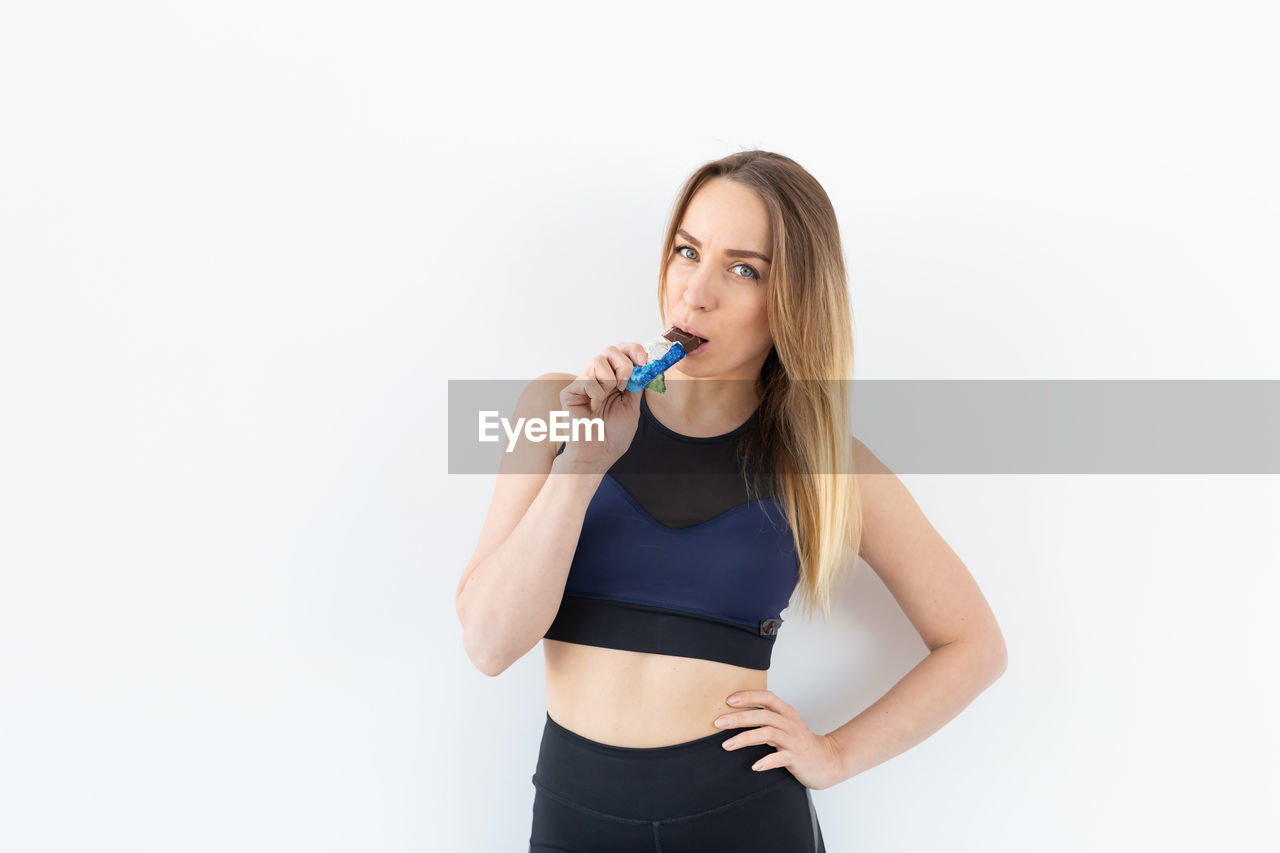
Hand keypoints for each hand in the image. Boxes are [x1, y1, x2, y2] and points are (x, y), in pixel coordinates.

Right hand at [556, 342, 647, 473]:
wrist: (598, 454)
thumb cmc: (613, 435)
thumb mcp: (632, 406)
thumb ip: (637, 384)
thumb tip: (646, 366)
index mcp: (613, 378)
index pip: (621, 351)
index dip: (633, 350)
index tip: (644, 361)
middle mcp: (597, 377)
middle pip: (610, 349)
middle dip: (624, 364)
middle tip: (625, 386)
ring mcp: (583, 382)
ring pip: (598, 359)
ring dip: (610, 381)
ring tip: (606, 400)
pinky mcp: (570, 391)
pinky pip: (588, 379)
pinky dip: (596, 395)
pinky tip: (593, 409)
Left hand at [715, 689, 846, 790]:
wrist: (828, 761)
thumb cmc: (799, 743)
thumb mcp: (783, 726)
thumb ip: (765, 719)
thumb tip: (735, 715)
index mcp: (786, 713)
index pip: (767, 697)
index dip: (748, 696)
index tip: (728, 700)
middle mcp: (789, 723)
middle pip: (763, 715)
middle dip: (739, 718)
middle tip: (718, 723)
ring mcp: (794, 740)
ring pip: (768, 734)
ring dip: (745, 738)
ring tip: (727, 745)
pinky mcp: (797, 758)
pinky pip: (780, 758)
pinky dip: (766, 761)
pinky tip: (754, 766)